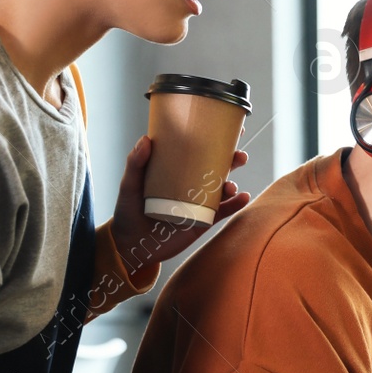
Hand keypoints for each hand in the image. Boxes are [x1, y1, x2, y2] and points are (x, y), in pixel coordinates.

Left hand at [110, 135, 251, 277]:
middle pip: (217, 167)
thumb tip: (146, 140)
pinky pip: (223, 211)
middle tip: (239, 155)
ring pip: (222, 189)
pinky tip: (243, 198)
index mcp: (176, 170)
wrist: (131, 246)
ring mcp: (198, 202)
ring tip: (231, 186)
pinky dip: (235, 205)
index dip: (214, 138)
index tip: (230, 126)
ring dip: (233, 184)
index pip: (197, 150)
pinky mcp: (203, 221)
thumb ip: (135, 164)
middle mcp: (190, 183)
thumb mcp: (130, 185)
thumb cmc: (127, 212)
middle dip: (233, 159)